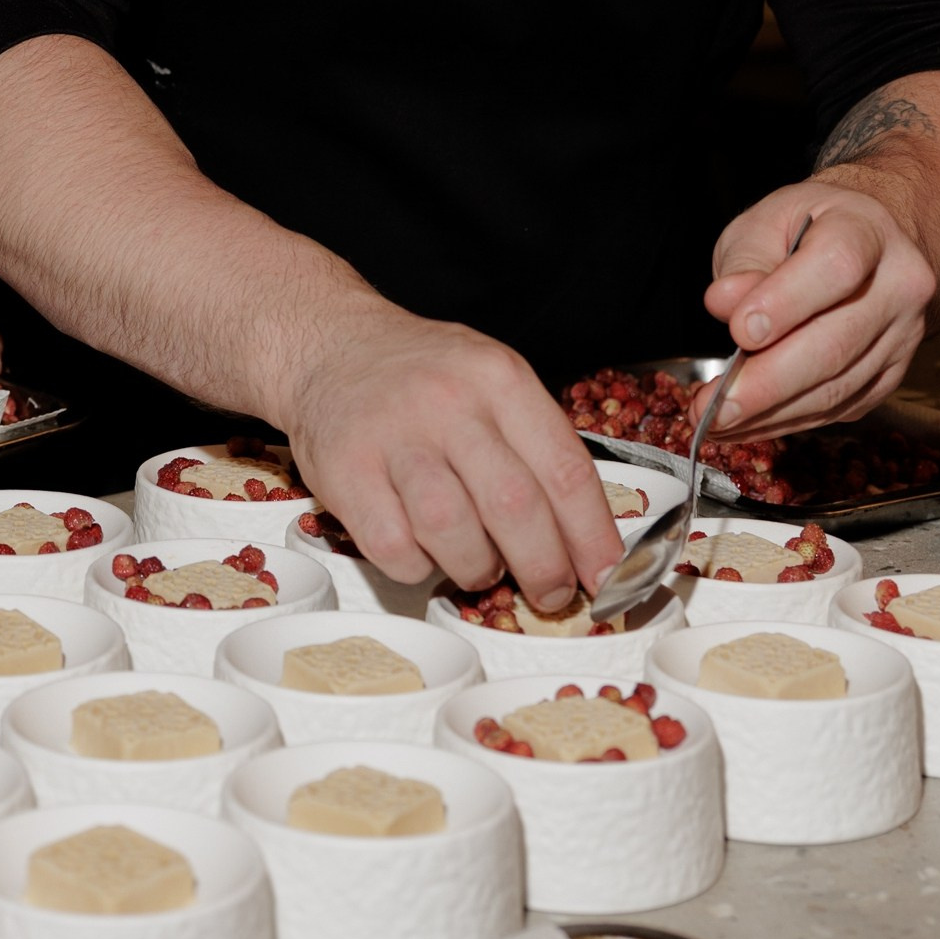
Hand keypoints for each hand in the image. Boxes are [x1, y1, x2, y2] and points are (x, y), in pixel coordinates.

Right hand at [280, 313, 623, 611]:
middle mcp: (447, 402)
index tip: (609, 578)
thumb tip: (586, 541)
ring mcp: (392, 436)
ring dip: (478, 570)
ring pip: (454, 535)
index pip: (565, 469)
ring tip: (479, 564)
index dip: (593, 537)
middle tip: (551, 592)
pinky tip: (423, 549)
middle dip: (544, 568)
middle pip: (514, 506)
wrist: (330, 347)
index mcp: (498, 378)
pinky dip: (418, 567)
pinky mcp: (344, 471)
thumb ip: (536, 447)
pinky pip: (396, 549)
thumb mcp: (490, 382)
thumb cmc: (422, 376)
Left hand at [699, 179, 936, 435]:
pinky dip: (788, 421)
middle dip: (768, 382)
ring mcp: (902, 337)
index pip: (834, 268)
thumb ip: (745, 260)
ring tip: (716, 421)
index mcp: (867, 231)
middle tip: (715, 404)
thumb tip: (724, 303)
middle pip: (836, 344)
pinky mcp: (891, 376)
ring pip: (837, 387)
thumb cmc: (809, 228)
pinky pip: (839, 408)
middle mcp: (898, 286)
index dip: (786, 303)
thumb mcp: (767, 221)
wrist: (868, 243)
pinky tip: (747, 423)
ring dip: (771, 413)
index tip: (740, 331)